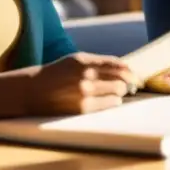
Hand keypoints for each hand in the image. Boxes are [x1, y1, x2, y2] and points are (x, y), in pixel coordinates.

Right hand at [0, 52, 133, 123]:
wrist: (33, 91)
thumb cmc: (57, 74)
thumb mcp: (75, 60)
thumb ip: (98, 63)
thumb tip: (125, 69)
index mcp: (84, 61)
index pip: (117, 64)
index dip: (130, 71)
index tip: (136, 75)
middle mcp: (85, 76)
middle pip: (120, 80)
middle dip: (126, 83)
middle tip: (127, 86)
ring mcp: (84, 93)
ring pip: (117, 93)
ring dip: (119, 94)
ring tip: (115, 93)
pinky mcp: (82, 109)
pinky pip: (109, 105)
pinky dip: (112, 102)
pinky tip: (108, 101)